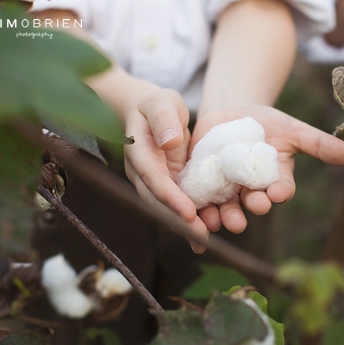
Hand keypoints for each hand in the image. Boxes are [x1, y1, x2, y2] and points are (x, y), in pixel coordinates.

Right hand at [122, 88, 209, 252]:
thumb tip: (170, 142)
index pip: (154, 179)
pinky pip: (177, 204)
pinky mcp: (168, 183)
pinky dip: (188, 219)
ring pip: (166, 208)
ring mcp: (154, 181)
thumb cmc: (154, 103)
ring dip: (183, 226)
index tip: (188, 213)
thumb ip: (164, 119)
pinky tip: (204, 236)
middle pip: (158, 202)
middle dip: (178, 221)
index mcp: (139, 153)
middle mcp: (143, 173)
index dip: (170, 197)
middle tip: (200, 237)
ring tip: (203, 242)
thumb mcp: (160, 102)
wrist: (146, 109)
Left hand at [190, 105, 343, 234]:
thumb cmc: (267, 123)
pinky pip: (199, 202)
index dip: (279, 191)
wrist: (232, 114)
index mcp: (276, 180)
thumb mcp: (292, 129)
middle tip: (252, 206)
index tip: (277, 192)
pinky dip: (195, 212)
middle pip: (253, 204)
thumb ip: (318, 144)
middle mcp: (252, 190)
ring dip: (222, 217)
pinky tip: (190, 218)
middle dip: (252, 207)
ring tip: (219, 219)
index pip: (280, 189)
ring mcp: (227, 190)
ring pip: (225, 209)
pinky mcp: (202, 185)